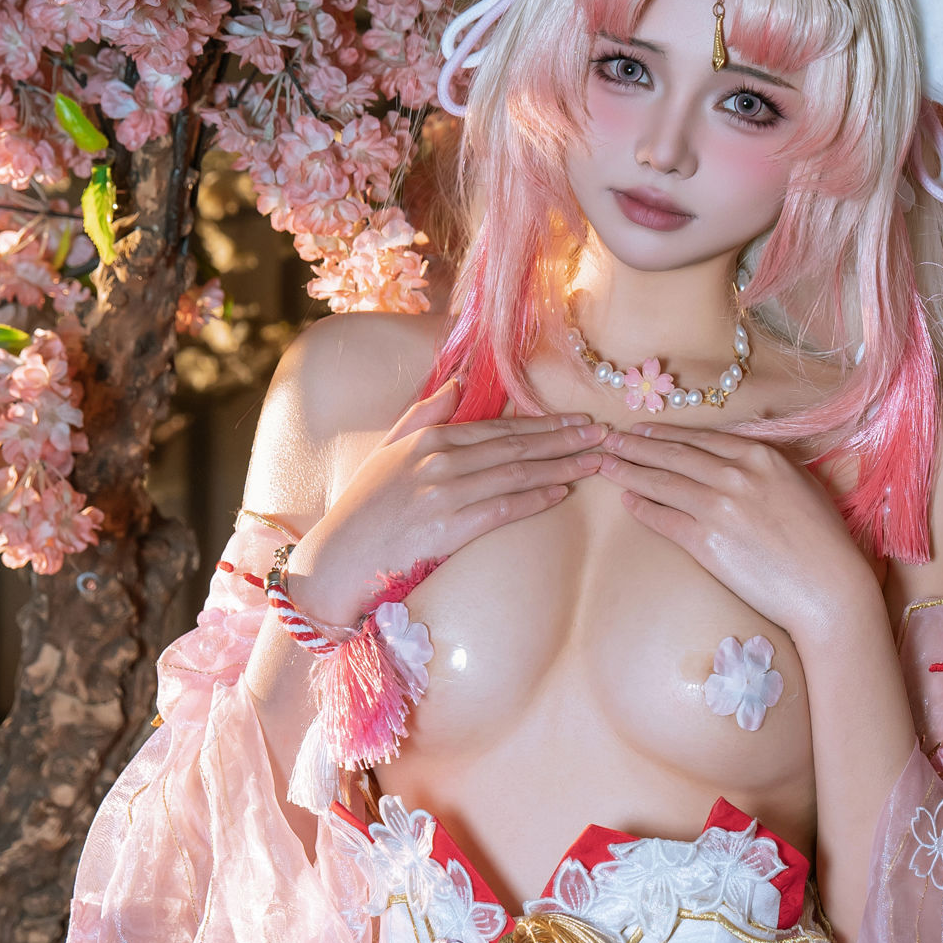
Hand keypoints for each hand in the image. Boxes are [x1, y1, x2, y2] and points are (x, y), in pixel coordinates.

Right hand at [291, 383, 600, 623]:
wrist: (337, 557)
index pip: (499, 427)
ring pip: (517, 473)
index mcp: (429, 437)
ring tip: (597, 460)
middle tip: (605, 434)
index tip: (579, 420)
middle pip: (517, 446)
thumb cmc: (364, 508)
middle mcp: (440, 459)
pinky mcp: (448, 528)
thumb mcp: (388, 450)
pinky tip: (563, 492)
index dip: (544, 424)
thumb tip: (458, 385)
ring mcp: (445, 492)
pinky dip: (536, 498)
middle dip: (566, 438)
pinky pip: (503, 508)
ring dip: (562, 465)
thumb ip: (423, 415)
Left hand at [600, 423, 879, 641]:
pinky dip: (642, 507)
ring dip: (629, 470)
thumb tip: (740, 458)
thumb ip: (767, 467)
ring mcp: (719, 507)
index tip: (643, 429)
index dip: (667, 433)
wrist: (827, 587)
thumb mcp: (801, 485)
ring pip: (662, 481)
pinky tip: (628, 499)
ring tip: (606, 463)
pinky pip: (664, 519)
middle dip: (636, 444)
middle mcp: (737, 474)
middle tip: (610, 438)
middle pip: (674, 453)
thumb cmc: (822, 541)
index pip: (702, 439)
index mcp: (762, 456)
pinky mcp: (707, 541)